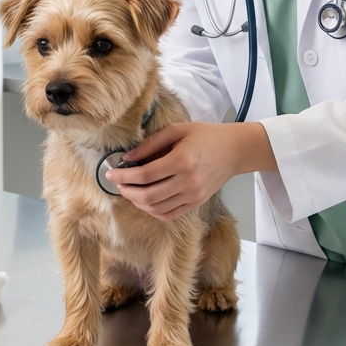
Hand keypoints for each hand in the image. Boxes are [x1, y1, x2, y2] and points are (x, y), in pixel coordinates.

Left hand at [106, 121, 276, 220]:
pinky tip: (145, 201)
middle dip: (127, 191)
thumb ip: (150, 144)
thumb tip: (127, 158)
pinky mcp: (196, 203)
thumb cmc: (206, 135)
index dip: (124, 176)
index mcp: (182, 160)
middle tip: (117, 184)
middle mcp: (188, 181)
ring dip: (137, 202)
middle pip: (148, 195)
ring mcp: (193, 196)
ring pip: (156, 208)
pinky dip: (152, 210)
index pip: (145, 174)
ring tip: (129, 191)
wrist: (235, 150)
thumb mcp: (178, 130)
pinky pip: (169, 214)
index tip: (111, 173)